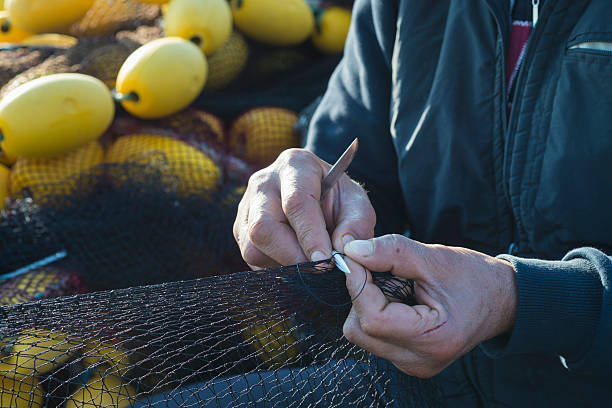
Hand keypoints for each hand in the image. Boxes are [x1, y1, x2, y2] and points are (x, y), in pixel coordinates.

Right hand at [233, 148, 375, 268]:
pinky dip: (276, 268)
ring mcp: (246, 206)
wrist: (318, 198)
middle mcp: (263, 182)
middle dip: (292, 256)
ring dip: (284, 265)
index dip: (310, 235)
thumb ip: (356, 225)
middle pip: (263, 227)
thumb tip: (344, 249)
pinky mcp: (240, 230)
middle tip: (319, 272)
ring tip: (310, 265)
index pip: (295, 202)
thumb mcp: (357, 204)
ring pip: (252, 247)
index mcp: (295, 165)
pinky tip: (296, 262)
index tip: (326, 261)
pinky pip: (251, 258)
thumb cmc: (338, 200)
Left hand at [342, 234, 516, 377]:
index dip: (357, 284)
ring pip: (362, 334)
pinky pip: (374, 337)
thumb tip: (352, 250)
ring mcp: (412, 364)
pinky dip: (377, 313)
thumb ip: (390, 252)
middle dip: (361, 294)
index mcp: (431, 339)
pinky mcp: (407, 359)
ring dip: (368, 303)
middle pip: (360, 329)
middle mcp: (418, 361)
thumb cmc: (473, 278)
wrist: (502, 300)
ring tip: (396, 285)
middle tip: (380, 269)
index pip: (372, 318)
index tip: (355, 256)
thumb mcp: (433, 257)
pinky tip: (399, 299)